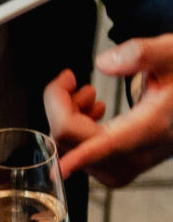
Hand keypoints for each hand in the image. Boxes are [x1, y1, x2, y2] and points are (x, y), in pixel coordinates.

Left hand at [48, 36, 172, 185]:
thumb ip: (140, 54)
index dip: (79, 157)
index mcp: (152, 126)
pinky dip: (79, 131)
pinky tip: (92, 109)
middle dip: (60, 109)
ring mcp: (135, 160)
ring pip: (79, 151)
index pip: (106, 146)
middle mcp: (142, 150)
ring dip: (68, 119)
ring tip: (85, 94)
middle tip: (70, 82)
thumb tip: (103, 64)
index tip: (59, 167)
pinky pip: (91, 156)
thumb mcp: (170, 54)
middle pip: (78, 143)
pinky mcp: (130, 160)